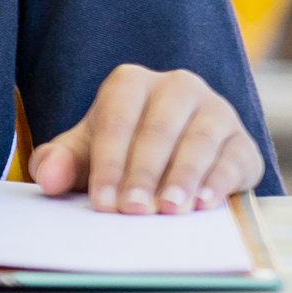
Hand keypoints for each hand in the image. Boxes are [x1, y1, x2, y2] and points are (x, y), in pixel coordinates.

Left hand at [32, 65, 264, 212]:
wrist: (173, 158)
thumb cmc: (121, 151)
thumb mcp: (85, 154)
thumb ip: (59, 162)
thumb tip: (48, 177)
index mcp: (131, 82)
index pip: (116, 122)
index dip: (108, 164)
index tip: (102, 202)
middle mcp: (178, 87)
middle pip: (158, 131)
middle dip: (143, 174)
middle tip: (134, 210)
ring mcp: (216, 110)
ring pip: (199, 142)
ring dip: (182, 178)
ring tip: (168, 210)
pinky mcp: (243, 140)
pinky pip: (233, 158)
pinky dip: (219, 181)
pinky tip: (204, 204)